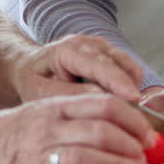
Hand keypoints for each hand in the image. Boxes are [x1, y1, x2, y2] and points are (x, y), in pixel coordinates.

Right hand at [0, 93, 153, 163]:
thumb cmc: (9, 135)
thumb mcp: (42, 114)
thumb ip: (76, 118)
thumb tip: (119, 126)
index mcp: (56, 109)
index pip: (104, 105)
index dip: (133, 119)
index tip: (150, 136)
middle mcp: (48, 128)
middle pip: (99, 130)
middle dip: (131, 146)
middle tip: (148, 160)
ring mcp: (35, 156)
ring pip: (82, 157)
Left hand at [12, 34, 142, 103]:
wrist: (30, 66)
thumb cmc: (33, 80)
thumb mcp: (40, 92)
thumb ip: (68, 94)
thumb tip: (99, 99)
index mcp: (68, 50)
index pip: (100, 65)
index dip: (118, 81)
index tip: (134, 98)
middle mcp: (89, 44)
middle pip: (120, 64)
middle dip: (128, 90)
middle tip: (130, 119)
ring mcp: (102, 47)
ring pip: (129, 67)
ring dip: (130, 90)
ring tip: (118, 113)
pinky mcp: (110, 55)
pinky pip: (129, 71)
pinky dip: (128, 88)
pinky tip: (114, 104)